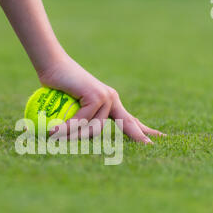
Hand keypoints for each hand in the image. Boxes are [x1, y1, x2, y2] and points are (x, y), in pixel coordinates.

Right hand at [38, 56, 165, 142]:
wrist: (53, 65)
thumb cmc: (58, 86)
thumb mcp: (71, 107)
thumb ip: (78, 121)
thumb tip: (77, 140)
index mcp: (110, 103)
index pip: (129, 120)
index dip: (143, 131)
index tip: (159, 138)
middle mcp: (112, 99)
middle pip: (127, 124)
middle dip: (140, 137)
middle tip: (152, 147)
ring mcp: (106, 97)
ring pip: (95, 129)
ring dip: (74, 137)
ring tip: (55, 138)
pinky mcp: (97, 95)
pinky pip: (82, 120)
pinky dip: (66, 127)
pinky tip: (53, 131)